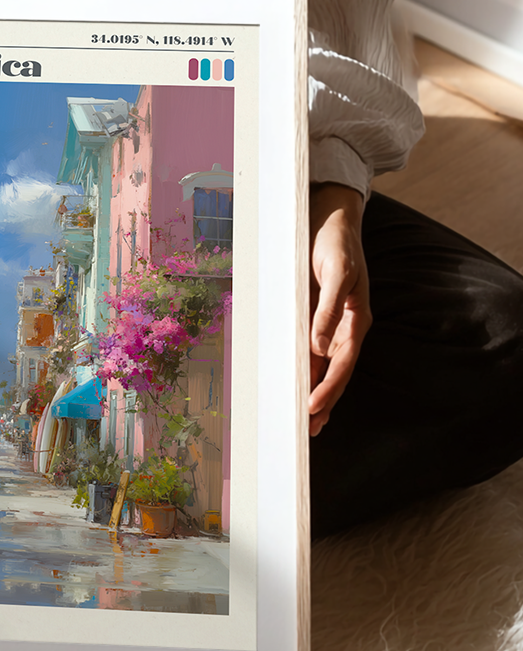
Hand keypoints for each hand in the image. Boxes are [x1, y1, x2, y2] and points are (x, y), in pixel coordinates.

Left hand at [308, 183, 370, 436]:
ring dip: (313, 392)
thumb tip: (319, 346)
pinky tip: (295, 386)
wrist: (330, 218)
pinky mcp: (315, 316)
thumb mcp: (336, 271)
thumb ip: (329, 308)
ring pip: (322, 367)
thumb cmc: (336, 242)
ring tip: (303, 423)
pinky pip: (309, 351)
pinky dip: (304, 371)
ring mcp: (330, 324)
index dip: (328, 388)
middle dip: (322, 402)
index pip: (342, 363)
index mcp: (356, 320)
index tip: (312, 409)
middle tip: (306, 432)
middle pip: (334, 373)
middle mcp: (344, 327)